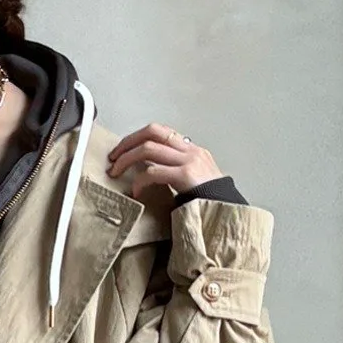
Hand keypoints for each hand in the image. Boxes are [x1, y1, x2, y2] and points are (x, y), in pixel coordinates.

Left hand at [107, 123, 222, 198]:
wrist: (229, 211)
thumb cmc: (211, 202)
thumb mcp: (196, 180)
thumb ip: (177, 172)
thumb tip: (153, 173)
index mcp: (191, 149)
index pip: (160, 131)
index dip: (137, 137)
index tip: (123, 150)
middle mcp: (189, 150)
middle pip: (152, 132)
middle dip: (128, 142)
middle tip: (113, 158)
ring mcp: (188, 161)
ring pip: (148, 148)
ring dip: (126, 159)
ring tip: (115, 172)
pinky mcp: (185, 176)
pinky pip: (153, 172)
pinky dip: (139, 181)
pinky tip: (135, 192)